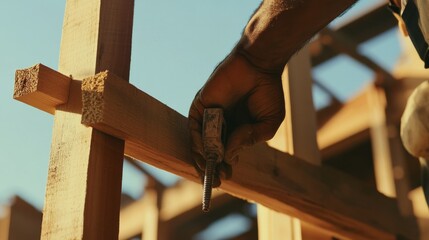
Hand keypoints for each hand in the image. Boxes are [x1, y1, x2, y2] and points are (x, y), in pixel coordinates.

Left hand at [188, 53, 284, 186]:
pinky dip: (197, 142)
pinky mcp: (201, 106)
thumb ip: (250, 139)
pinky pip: (194, 128)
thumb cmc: (267, 93)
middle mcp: (221, 126)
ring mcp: (210, 117)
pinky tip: (204, 154)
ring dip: (203, 160)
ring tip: (210, 172)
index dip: (225, 166)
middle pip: (211, 152)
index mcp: (237, 131)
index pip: (226, 154)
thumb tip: (229, 154)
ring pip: (200, 144)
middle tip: (216, 181)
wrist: (260, 66)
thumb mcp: (268, 124)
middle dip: (212, 168)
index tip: (226, 177)